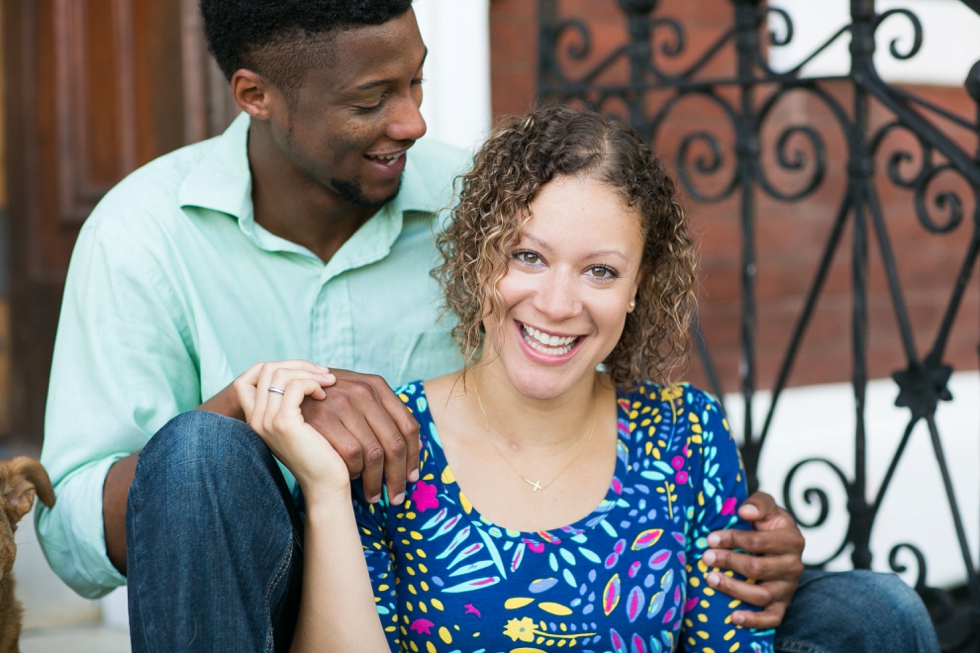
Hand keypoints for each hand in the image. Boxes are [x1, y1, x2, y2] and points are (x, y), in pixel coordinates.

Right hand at [234, 361, 346, 492]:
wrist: (325, 484)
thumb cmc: (320, 453)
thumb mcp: (301, 423)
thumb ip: (292, 402)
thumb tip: (304, 372)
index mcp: (256, 418)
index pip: (248, 377)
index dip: (275, 365)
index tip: (305, 373)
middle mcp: (255, 419)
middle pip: (265, 369)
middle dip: (298, 365)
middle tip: (324, 374)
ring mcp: (266, 422)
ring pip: (279, 374)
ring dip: (308, 373)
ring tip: (328, 383)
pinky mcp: (283, 424)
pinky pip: (293, 387)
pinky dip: (312, 384)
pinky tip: (324, 395)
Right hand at [300, 369, 420, 505]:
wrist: (282, 404)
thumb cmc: (323, 414)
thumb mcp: (356, 406)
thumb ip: (381, 418)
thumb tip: (416, 449)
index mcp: (376, 384)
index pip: (408, 425)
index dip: (414, 456)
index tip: (413, 477)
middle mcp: (362, 388)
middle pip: (396, 441)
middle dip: (399, 476)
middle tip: (397, 497)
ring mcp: (341, 400)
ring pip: (377, 452)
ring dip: (377, 481)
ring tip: (373, 496)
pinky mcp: (321, 418)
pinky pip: (353, 453)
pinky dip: (355, 470)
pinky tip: (351, 479)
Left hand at [703, 491, 804, 628]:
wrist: (780, 545)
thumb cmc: (767, 524)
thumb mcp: (767, 507)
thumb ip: (758, 504)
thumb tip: (744, 511)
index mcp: (791, 539)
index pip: (758, 542)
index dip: (732, 539)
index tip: (710, 539)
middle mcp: (794, 565)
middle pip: (758, 568)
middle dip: (728, 562)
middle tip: (706, 557)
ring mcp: (789, 587)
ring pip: (762, 594)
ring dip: (733, 588)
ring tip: (710, 579)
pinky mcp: (783, 605)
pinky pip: (773, 618)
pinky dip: (754, 620)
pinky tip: (733, 617)